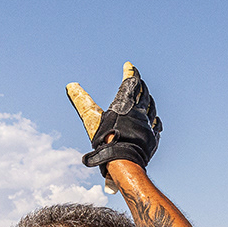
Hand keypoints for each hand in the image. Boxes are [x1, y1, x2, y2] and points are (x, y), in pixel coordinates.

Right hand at [66, 62, 162, 176]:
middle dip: (141, 86)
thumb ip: (82, 101)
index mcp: (126, 104)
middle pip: (144, 94)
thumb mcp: (91, 118)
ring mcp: (148, 125)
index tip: (129, 65)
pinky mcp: (153, 138)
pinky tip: (155, 121)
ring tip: (147, 98)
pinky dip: (155, 120)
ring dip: (149, 101)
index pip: (131, 82)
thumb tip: (71, 85)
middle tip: (139, 81)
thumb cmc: (106, 138)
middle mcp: (140, 112)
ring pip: (152, 109)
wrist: (124, 161)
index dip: (130, 72)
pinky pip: (156, 126)